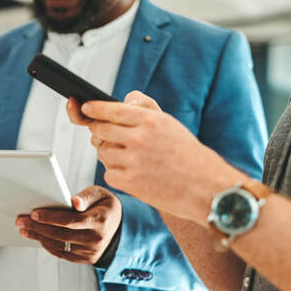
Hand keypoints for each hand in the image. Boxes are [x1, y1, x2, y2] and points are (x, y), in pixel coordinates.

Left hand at [16, 186, 121, 263]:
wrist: (120, 228)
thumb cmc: (104, 206)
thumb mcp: (100, 194)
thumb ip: (86, 196)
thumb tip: (74, 201)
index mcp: (101, 220)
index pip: (71, 221)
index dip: (50, 218)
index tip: (34, 213)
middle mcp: (97, 239)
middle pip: (61, 234)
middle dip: (37, 227)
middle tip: (20, 220)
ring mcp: (92, 251)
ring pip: (59, 245)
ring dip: (38, 237)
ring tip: (23, 229)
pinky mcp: (87, 259)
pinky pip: (63, 254)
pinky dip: (48, 246)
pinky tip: (37, 237)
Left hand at [69, 92, 245, 223]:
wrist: (205, 188)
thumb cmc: (187, 155)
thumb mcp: (169, 124)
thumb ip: (143, 110)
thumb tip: (120, 103)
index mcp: (150, 120)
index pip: (111, 109)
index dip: (94, 108)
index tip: (85, 107)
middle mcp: (138, 138)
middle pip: (100, 129)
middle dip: (98, 131)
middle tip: (101, 133)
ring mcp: (132, 161)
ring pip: (102, 152)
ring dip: (110, 154)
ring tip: (132, 159)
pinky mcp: (128, 182)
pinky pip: (108, 172)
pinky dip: (116, 173)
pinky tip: (135, 174)